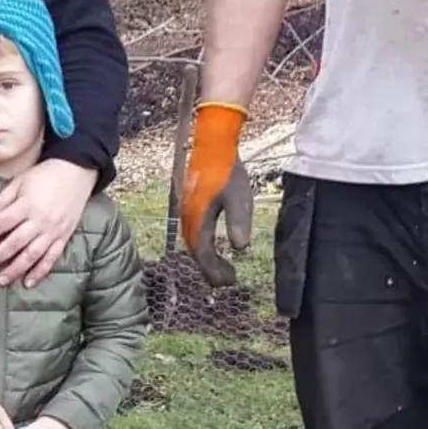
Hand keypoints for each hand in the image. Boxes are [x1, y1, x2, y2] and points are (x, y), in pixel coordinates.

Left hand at [0, 159, 96, 287]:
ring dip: (15, 269)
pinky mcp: (64, 237)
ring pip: (32, 255)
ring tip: (1, 280)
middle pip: (14, 243)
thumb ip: (3, 200)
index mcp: (27, 205)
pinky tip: (28, 282)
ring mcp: (53, 231)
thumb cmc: (45, 175)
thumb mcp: (20, 181)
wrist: (77, 171)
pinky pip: (51, 258)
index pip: (1, 223)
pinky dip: (40, 271)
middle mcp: (40, 220)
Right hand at [180, 101, 254, 286]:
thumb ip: (238, 222)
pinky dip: (204, 245)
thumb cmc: (227, 171)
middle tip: (228, 280)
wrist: (212, 146)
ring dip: (207, 258)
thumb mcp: (238, 198)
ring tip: (223, 268)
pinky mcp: (190, 204)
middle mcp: (188, 218)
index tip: (230, 282)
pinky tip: (214, 244)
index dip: (215, 272)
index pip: (203, 255)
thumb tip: (241, 248)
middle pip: (197, 252)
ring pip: (194, 242)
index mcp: (198, 219)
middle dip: (211, 269)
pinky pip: (194, 232)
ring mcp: (187, 211)